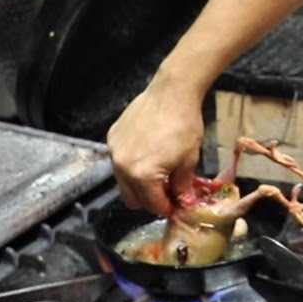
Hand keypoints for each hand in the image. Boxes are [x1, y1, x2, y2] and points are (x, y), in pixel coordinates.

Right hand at [106, 77, 202, 216]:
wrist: (172, 93)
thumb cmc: (184, 125)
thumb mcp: (189, 160)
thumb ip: (182, 185)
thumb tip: (183, 199)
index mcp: (142, 175)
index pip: (152, 205)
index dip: (166, 208)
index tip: (174, 205)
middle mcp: (123, 166)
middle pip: (131, 200)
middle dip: (149, 200)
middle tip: (166, 193)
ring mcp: (115, 151)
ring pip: (123, 181)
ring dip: (138, 183)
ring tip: (158, 172)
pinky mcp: (113, 137)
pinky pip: (120, 161)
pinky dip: (132, 164)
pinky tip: (148, 153)